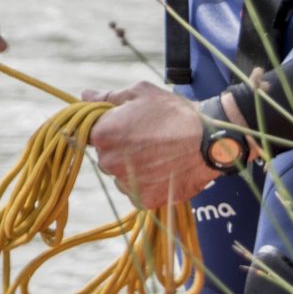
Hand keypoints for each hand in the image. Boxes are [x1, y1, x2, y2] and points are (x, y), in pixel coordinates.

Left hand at [81, 81, 216, 208]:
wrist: (208, 142)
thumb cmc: (173, 112)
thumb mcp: (140, 93)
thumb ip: (107, 97)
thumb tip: (84, 95)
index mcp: (103, 134)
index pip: (91, 133)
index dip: (108, 128)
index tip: (124, 126)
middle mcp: (109, 161)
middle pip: (105, 156)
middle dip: (119, 148)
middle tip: (146, 138)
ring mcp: (126, 183)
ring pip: (120, 175)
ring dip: (131, 167)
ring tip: (158, 153)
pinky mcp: (143, 200)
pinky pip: (136, 191)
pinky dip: (145, 183)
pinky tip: (162, 168)